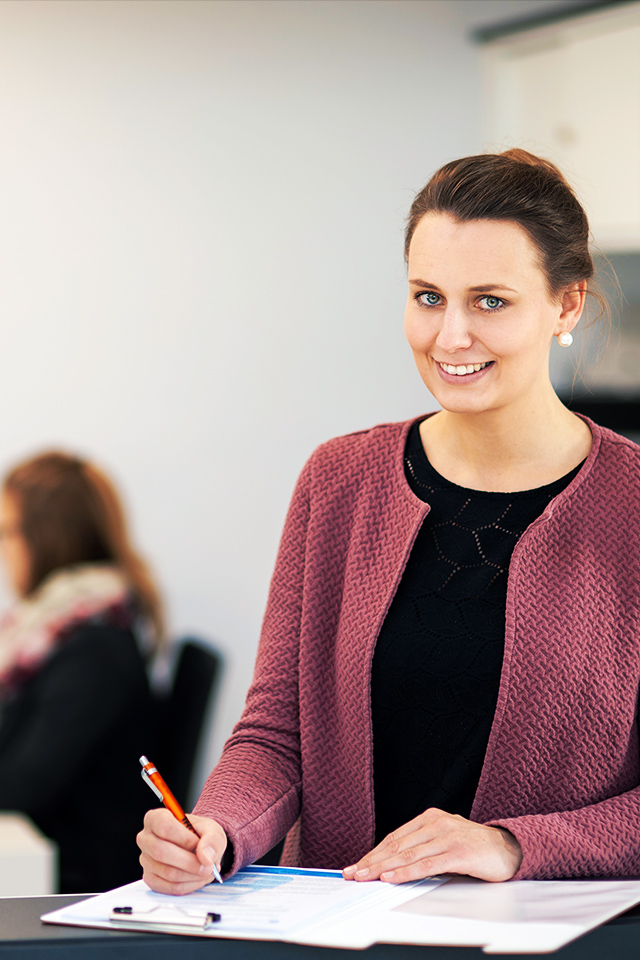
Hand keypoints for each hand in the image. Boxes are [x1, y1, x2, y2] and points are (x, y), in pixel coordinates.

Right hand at [137, 809, 227, 893]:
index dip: (184, 838)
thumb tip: (205, 857)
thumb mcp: (211, 829)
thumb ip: (211, 839)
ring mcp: (146, 860)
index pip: (164, 827)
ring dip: (192, 875)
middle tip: (208, 866)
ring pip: (168, 873)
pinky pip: (169, 887)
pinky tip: (199, 878)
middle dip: (189, 862)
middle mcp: (146, 839)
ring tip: (207, 871)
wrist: (198, 846)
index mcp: (155, 819)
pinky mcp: (150, 879)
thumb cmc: (199, 834)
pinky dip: (189, 886)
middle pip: (161, 852)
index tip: (199, 844)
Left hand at [342, 808, 521, 883]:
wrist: (510, 848)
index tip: (357, 865)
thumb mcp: (444, 843)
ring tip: (365, 877)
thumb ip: (423, 849)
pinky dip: (406, 872)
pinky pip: (427, 864)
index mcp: (430, 818)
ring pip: (408, 854)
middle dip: (372, 861)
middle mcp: (436, 823)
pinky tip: (391, 877)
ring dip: (383, 867)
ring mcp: (447, 836)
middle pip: (396, 845)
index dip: (373, 853)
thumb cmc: (474, 848)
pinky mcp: (459, 852)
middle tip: (353, 873)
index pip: (394, 837)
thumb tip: (391, 866)